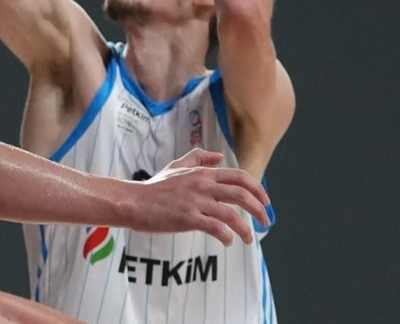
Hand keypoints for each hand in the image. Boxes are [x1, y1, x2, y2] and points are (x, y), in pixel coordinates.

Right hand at [125, 148, 269, 245]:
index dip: (257, 189)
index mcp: (203, 173)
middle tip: (265, 221)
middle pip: (242, 194)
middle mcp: (203, 185)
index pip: (239, 177)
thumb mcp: (176, 166)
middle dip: (259, 209)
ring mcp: (196, 202)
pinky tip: (227, 242)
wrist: (134, 201)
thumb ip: (198, 157)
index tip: (265, 201)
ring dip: (245, 229)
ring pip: (232, 214)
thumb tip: (219, 157)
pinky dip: (226, 236)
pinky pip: (215, 228)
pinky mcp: (188, 218)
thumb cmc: (154, 187)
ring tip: (249, 239)